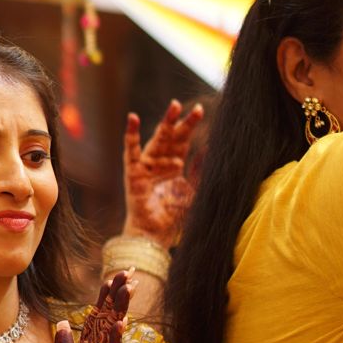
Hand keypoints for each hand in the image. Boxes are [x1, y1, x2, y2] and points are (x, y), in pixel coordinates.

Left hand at [53, 273, 144, 342]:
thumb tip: (63, 322)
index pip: (99, 319)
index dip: (106, 296)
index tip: (115, 274)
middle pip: (109, 321)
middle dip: (118, 297)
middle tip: (129, 272)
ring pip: (111, 336)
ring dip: (119, 311)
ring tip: (127, 289)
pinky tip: (119, 325)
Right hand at [122, 101, 202, 248]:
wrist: (155, 235)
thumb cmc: (173, 217)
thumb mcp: (194, 191)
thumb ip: (200, 171)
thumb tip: (211, 150)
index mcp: (173, 167)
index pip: (183, 141)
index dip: (190, 126)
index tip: (200, 111)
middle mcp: (159, 163)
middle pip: (171, 137)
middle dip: (180, 121)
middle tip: (192, 107)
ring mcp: (146, 167)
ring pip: (157, 140)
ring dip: (165, 123)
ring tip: (174, 109)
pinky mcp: (133, 173)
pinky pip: (131, 151)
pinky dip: (131, 134)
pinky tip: (133, 118)